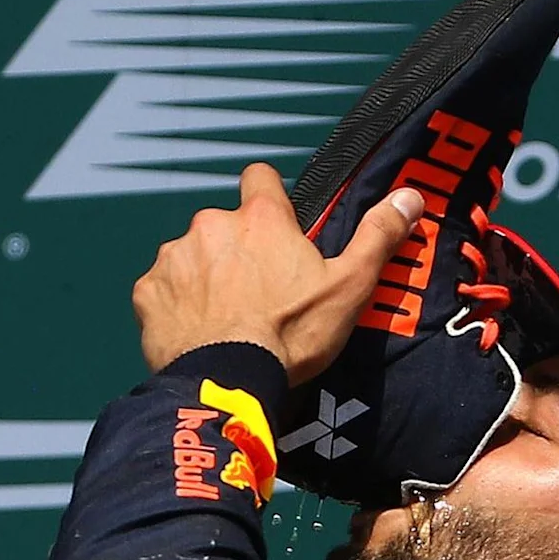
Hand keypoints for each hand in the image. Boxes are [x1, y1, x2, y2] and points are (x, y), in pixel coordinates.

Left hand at [131, 165, 427, 379]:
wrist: (228, 382)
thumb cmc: (291, 336)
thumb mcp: (349, 287)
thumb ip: (378, 236)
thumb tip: (411, 196)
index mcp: (261, 218)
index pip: (260, 177)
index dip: (268, 198)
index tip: (276, 228)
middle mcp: (211, 225)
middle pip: (224, 224)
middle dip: (236, 249)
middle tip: (256, 292)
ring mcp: (174, 256)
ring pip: (191, 255)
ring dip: (204, 276)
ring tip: (224, 318)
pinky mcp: (147, 291)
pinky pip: (161, 288)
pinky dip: (175, 305)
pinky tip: (195, 331)